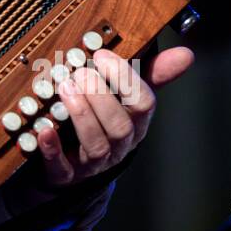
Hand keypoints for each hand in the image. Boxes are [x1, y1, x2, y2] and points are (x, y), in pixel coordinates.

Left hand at [36, 46, 194, 190]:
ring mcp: (93, 164)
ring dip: (81, 114)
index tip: (102, 54)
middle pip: (120, 126)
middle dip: (100, 96)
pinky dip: (53, 150)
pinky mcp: (65, 176)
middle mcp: (119, 146)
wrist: (70, 168)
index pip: (144, 104)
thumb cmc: (102, 121)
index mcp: (135, 124)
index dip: (125, 78)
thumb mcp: (126, 98)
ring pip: (96, 145)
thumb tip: (186, 54)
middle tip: (80, 71)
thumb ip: (150, 74)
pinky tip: (44, 131)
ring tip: (65, 87)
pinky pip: (61, 168)